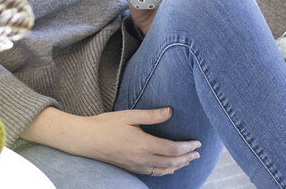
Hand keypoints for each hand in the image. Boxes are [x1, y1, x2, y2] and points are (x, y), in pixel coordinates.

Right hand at [76, 108, 200, 175]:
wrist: (86, 139)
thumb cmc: (106, 124)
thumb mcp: (130, 116)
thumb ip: (152, 115)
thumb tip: (170, 111)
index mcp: (143, 144)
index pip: (173, 149)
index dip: (188, 147)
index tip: (198, 143)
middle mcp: (141, 159)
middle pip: (171, 162)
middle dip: (187, 158)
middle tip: (198, 153)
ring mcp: (136, 166)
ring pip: (163, 170)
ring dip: (179, 166)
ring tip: (189, 160)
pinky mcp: (131, 168)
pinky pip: (153, 173)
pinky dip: (166, 171)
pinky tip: (170, 168)